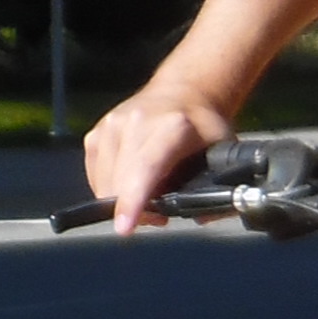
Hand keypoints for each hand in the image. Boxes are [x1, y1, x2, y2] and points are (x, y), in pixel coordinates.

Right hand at [83, 79, 234, 233]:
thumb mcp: (222, 151)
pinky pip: (95, 176)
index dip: (134, 199)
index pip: (146, 167)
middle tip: (159, 216)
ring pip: (104, 183)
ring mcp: (112, 125)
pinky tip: (131, 184)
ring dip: (122, 201)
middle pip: (121, 181)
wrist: (183, 91)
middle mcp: (136, 121)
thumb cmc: (203, 126)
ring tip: (149, 197)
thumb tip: (201, 216)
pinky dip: (110, 189)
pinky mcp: (96, 133)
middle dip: (136, 211)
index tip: (124, 227)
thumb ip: (216, 184)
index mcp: (172, 126)